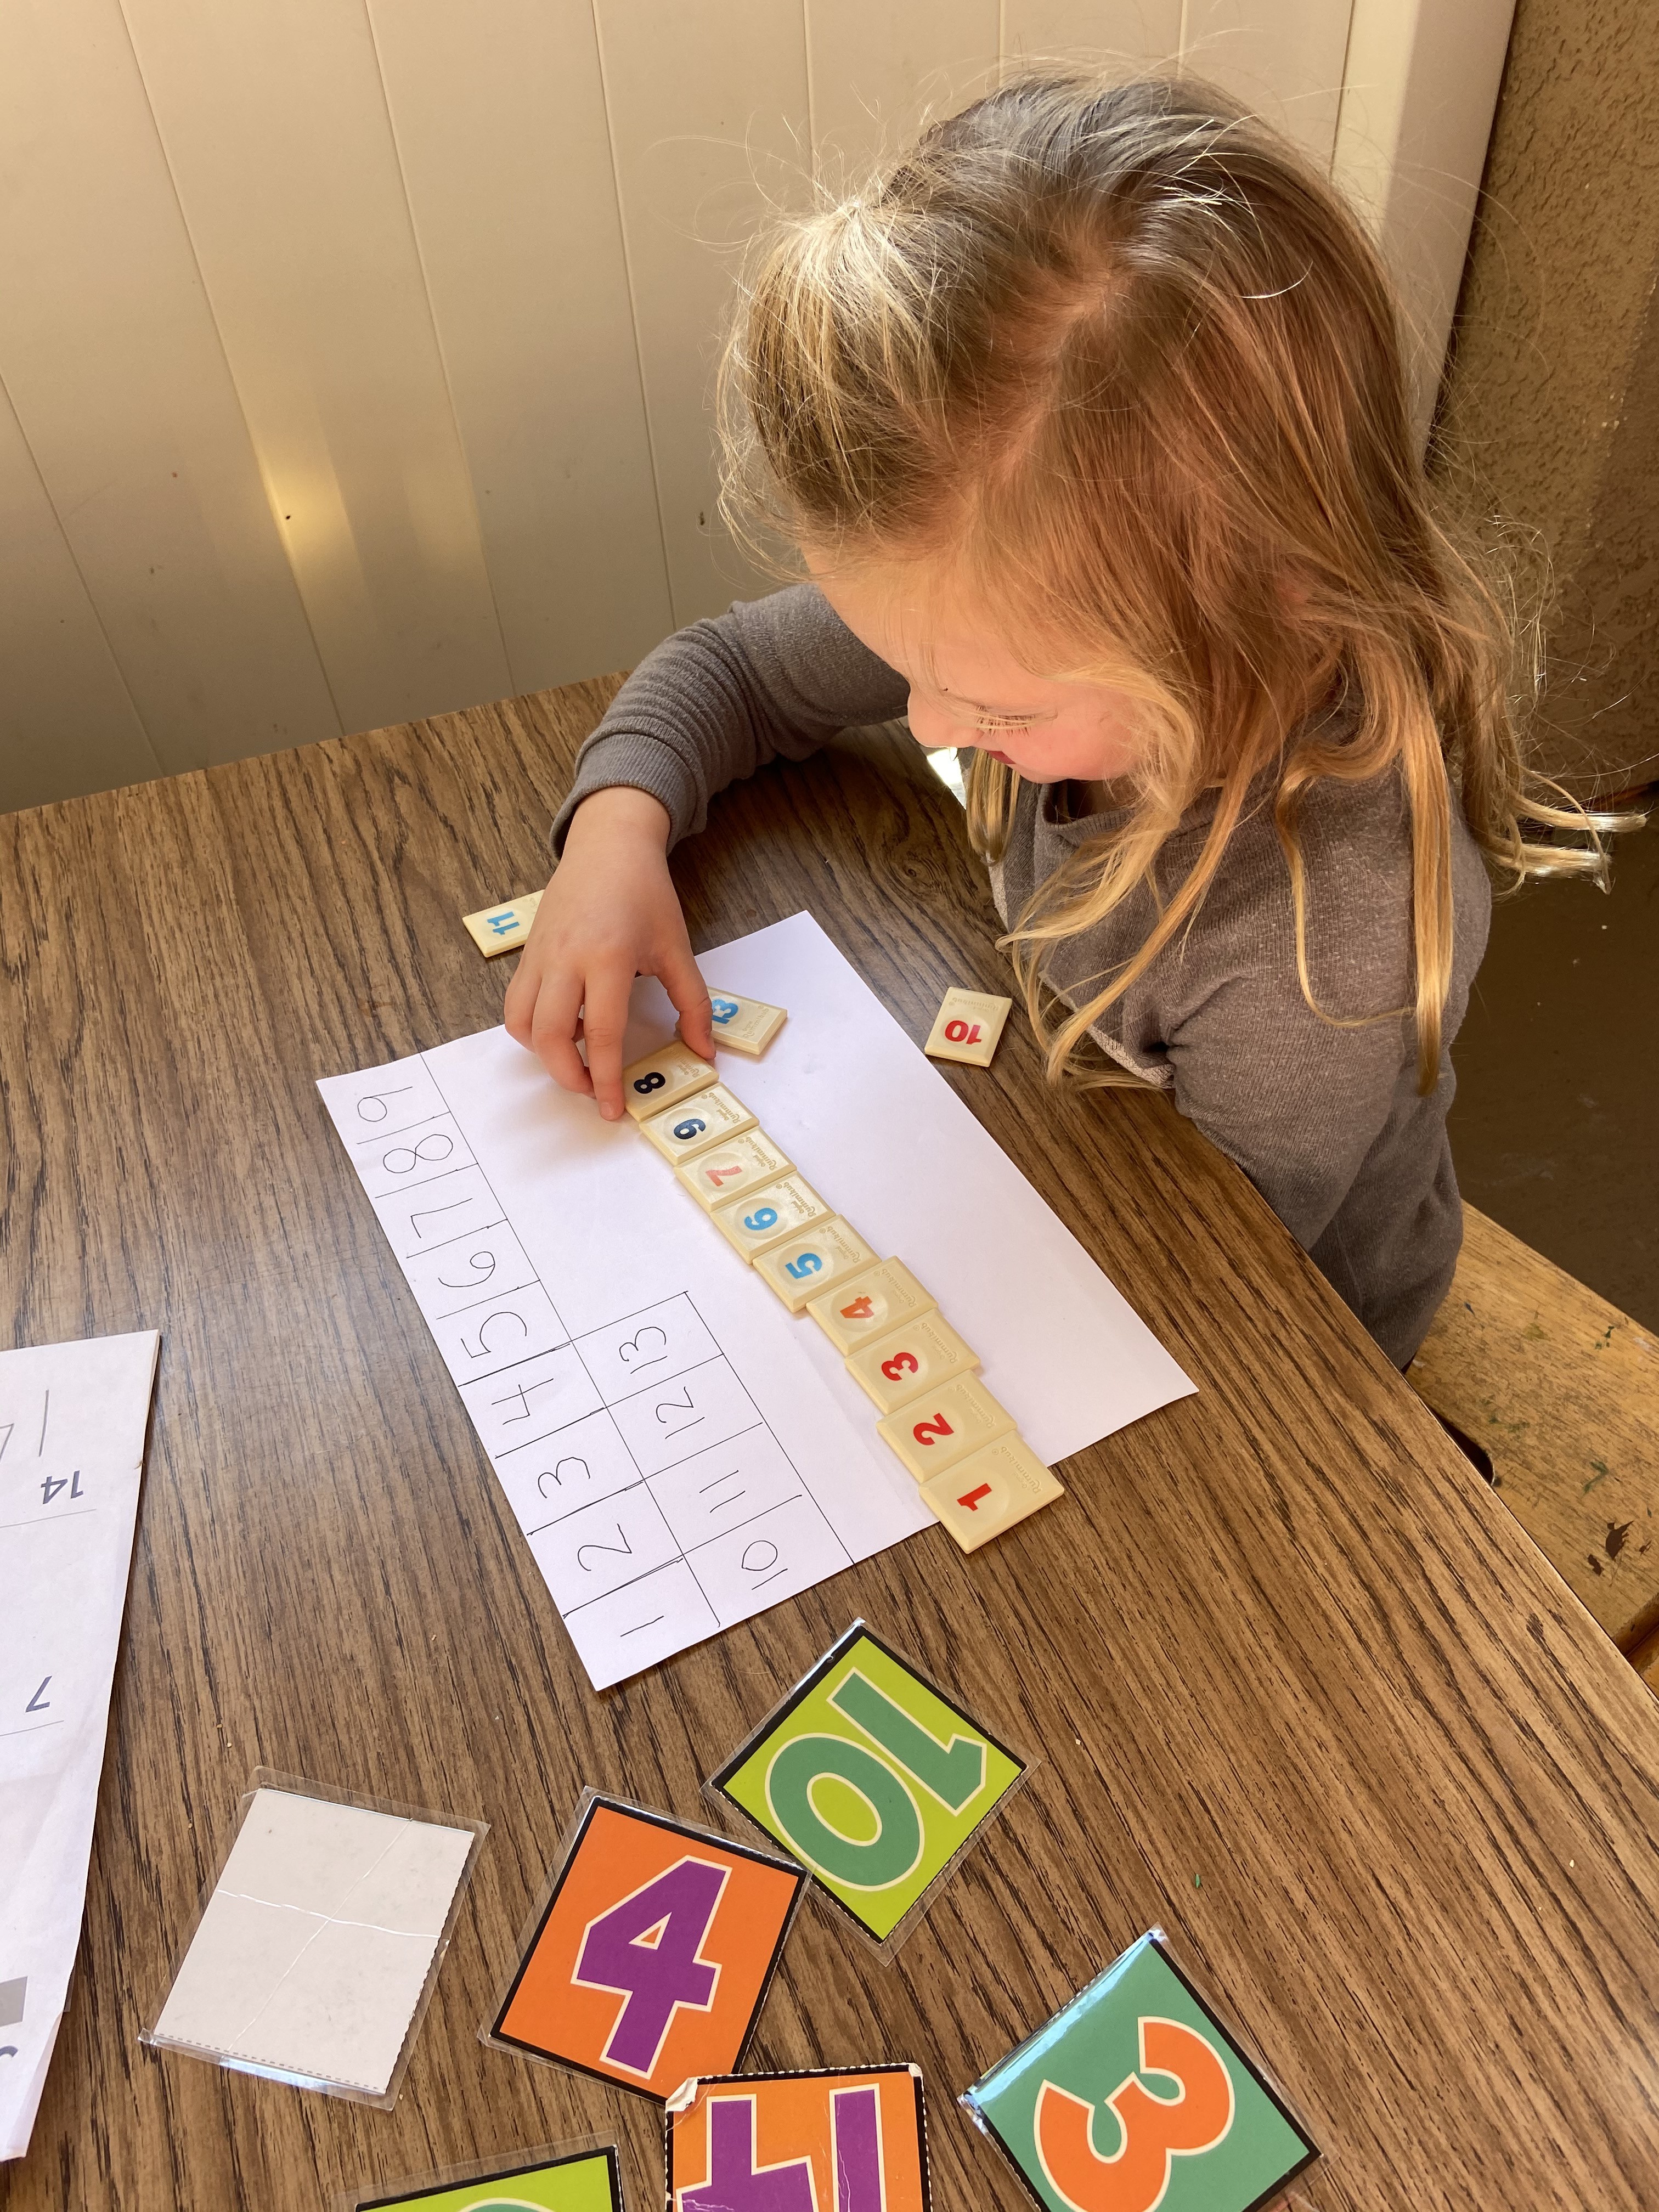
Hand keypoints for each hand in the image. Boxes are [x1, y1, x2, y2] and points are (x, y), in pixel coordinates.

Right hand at [503, 788, 714, 1117]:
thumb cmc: (645, 893)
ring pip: (522, 1023)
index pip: (600, 1034)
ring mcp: (541, 955)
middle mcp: (566, 959)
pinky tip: (565, 1025)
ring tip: (577, 1058)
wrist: (609, 846)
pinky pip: (517, 1003)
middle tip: (593, 1091)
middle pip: (550, 1037)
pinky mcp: (527, 953)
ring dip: (544, 1054)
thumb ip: (692, 1003)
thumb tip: (704, 1051)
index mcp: (609, 958)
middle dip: (569, 1076)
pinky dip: (532, 1028)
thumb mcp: (677, 948)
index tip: (614, 1107)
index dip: (606, 1079)